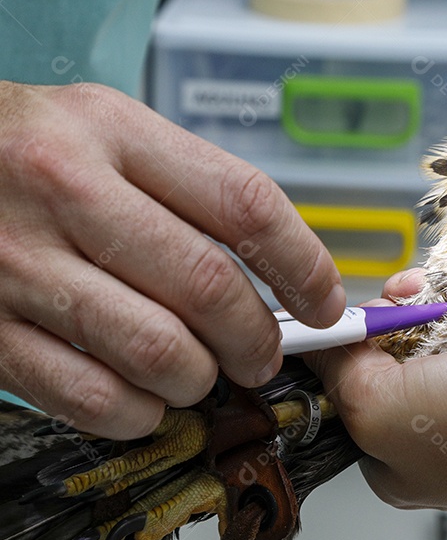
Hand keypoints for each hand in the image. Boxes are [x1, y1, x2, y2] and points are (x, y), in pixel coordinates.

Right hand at [0, 82, 344, 437]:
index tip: (324, 302)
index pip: (245, 204)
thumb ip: (189, 185)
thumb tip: (281, 265)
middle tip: (264, 353)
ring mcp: (18, 263)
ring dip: (200, 378)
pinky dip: (136, 411)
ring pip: (155, 348)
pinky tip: (145, 398)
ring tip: (202, 373)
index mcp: (114, 132)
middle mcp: (67, 191)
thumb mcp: (109, 127)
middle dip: (256, 337)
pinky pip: (86, 393)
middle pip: (207, 285)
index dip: (303, 264)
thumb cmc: (28, 147)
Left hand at [306, 270, 446, 539]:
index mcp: (392, 451)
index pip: (350, 379)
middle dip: (397, 311)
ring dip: (439, 298)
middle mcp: (434, 424)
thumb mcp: (382, 408)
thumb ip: (340, 371)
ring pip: (439, 322)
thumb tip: (314, 341)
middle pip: (394, 344)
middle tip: (410, 300)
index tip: (358, 312)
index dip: (349, 337)